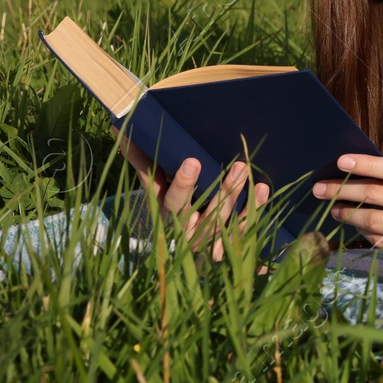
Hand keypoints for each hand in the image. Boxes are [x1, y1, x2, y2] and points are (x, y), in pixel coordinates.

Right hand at [114, 125, 269, 261]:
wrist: (183, 255)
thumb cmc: (169, 204)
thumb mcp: (153, 186)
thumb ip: (140, 159)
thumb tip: (119, 127)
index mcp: (165, 213)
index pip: (169, 198)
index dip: (181, 183)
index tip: (191, 161)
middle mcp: (185, 230)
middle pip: (196, 211)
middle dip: (210, 189)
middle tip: (228, 164)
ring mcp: (206, 240)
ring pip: (221, 219)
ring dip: (233, 194)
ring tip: (243, 168)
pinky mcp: (227, 244)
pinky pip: (241, 228)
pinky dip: (254, 209)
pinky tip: (263, 188)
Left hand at [314, 154, 382, 292]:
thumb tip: (363, 170)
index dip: (366, 165)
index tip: (341, 162)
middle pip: (379, 197)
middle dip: (344, 191)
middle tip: (320, 188)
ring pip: (376, 223)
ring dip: (349, 215)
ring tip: (334, 209)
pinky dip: (366, 234)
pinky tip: (356, 227)